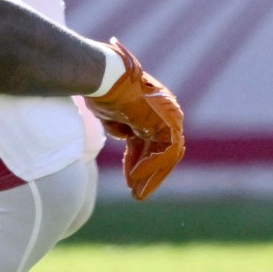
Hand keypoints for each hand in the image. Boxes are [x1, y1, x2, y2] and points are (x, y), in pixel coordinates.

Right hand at [87, 38, 184, 199]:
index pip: (148, 142)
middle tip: (136, 193)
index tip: (129, 179)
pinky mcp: (170, 123)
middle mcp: (164, 115)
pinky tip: (135, 178)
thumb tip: (124, 136)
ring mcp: (170, 118)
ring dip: (152, 177)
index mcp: (151, 111)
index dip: (137, 162)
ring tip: (138, 194)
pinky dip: (151, 167)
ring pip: (166, 156)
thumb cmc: (102, 90)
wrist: (105, 77)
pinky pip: (166, 153)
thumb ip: (119, 126)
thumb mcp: (110, 115)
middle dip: (146, 174)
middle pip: (158, 151)